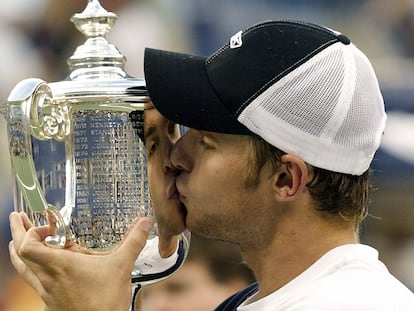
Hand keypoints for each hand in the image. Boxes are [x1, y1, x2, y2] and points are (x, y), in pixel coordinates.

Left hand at [9, 211, 153, 310]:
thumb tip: (145, 223)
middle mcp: (49, 278)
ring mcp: (47, 292)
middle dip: (17, 232)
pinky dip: (31, 269)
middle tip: (18, 217)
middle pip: (19, 254)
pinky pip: (34, 282)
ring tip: (17, 239)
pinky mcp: (51, 302)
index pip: (28, 247)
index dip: (30, 231)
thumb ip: (133, 241)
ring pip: (23, 270)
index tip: (46, 224)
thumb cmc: (107, 301)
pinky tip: (42, 268)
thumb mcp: (122, 266)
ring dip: (19, 251)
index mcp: (62, 266)